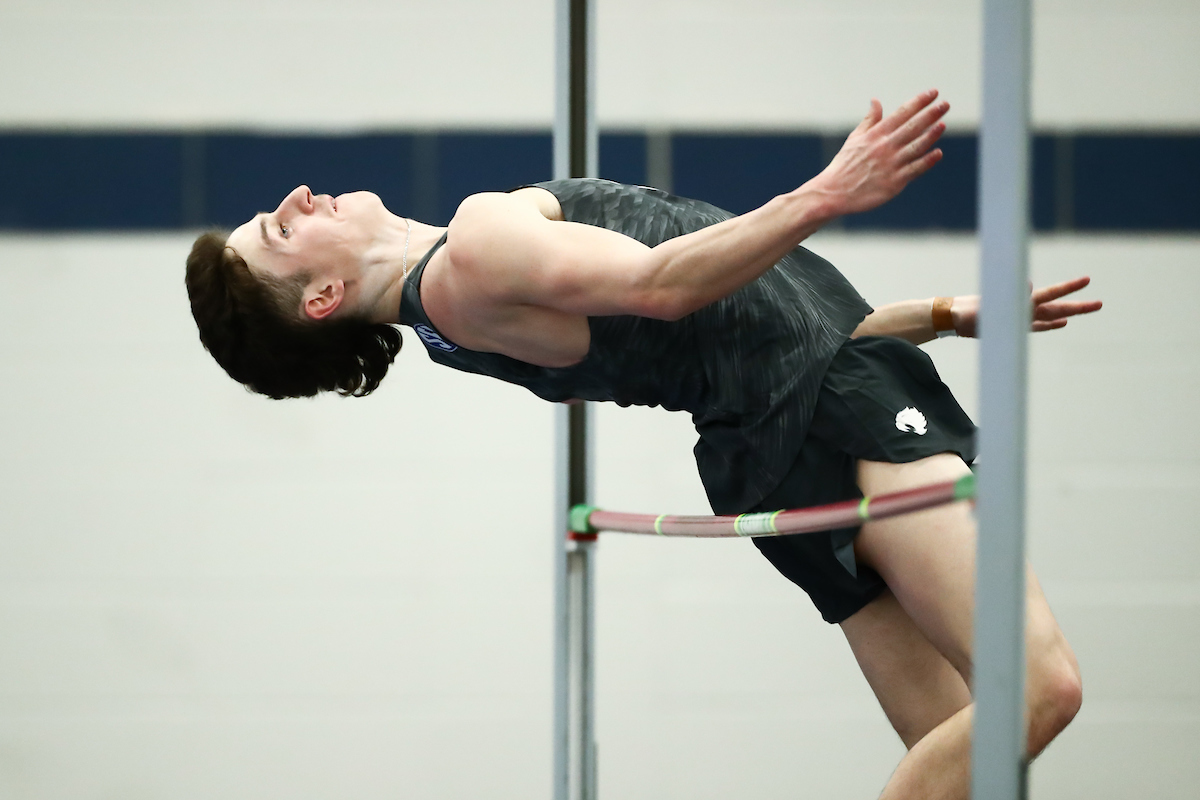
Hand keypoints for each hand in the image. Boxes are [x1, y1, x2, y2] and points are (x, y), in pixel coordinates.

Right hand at [812, 89, 949, 215]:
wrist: (834, 193)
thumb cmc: (844, 165)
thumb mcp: (855, 138)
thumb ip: (870, 120)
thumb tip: (876, 100)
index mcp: (875, 134)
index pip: (901, 113)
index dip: (919, 102)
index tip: (933, 93)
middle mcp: (884, 147)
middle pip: (912, 127)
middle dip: (930, 114)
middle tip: (945, 104)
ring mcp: (890, 164)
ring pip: (916, 146)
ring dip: (930, 135)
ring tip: (942, 124)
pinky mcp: (894, 182)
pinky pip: (914, 170)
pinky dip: (927, 161)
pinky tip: (938, 153)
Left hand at [950, 276, 1102, 337]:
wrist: (954, 318)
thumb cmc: (970, 311)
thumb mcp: (991, 304)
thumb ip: (1011, 295)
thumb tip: (1030, 284)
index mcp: (1022, 301)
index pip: (1052, 293)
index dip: (1069, 288)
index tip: (1087, 280)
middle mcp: (1025, 308)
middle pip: (1058, 307)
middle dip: (1079, 306)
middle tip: (1100, 303)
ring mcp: (1021, 317)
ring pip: (1051, 316)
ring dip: (1069, 314)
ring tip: (1088, 309)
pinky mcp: (1014, 327)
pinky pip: (1037, 326)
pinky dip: (1050, 325)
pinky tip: (1063, 324)